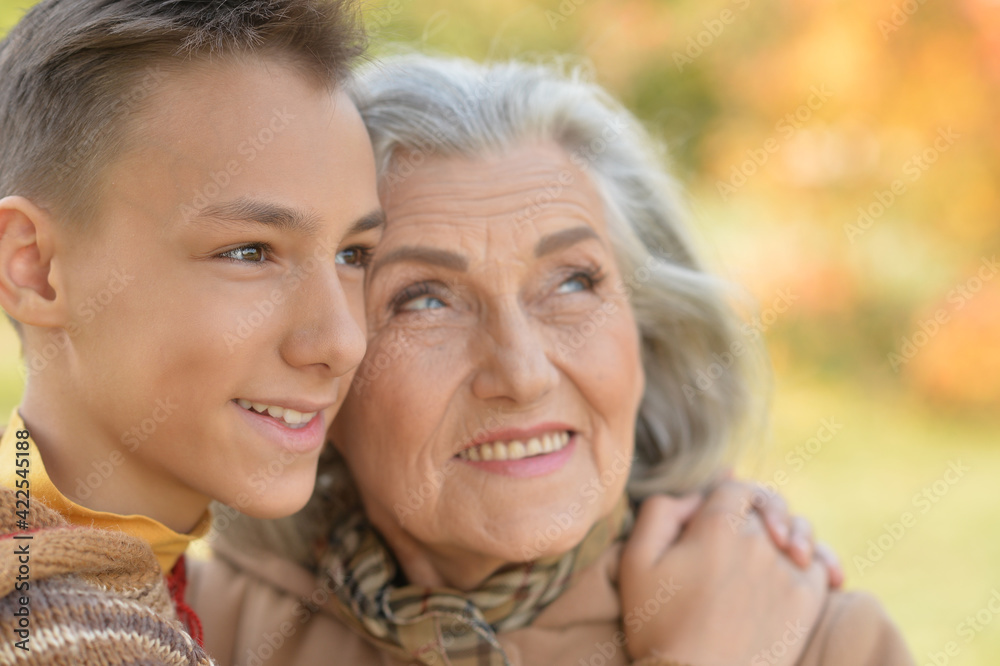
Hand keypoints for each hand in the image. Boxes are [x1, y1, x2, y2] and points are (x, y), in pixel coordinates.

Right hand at [620, 482, 828, 665]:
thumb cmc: (659, 625)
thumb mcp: (635, 561)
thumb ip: (661, 511)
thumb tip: (695, 496)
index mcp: (717, 525)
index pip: (738, 486)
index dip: (732, 491)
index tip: (723, 508)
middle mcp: (758, 541)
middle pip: (769, 508)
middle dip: (759, 513)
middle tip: (746, 529)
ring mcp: (787, 571)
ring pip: (799, 533)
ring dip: (790, 533)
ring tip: (781, 547)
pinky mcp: (806, 603)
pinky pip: (822, 566)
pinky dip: (819, 561)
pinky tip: (809, 567)